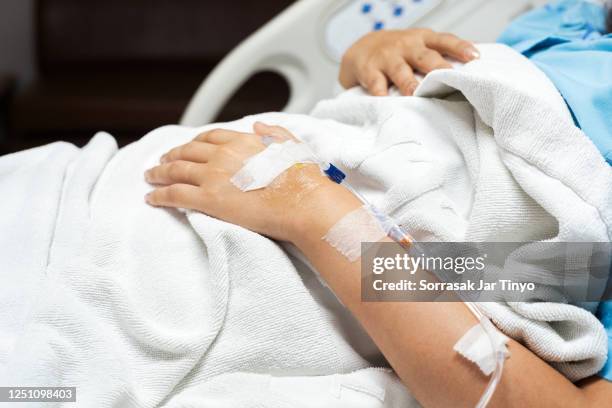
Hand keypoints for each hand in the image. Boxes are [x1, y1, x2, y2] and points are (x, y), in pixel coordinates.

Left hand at [144, 123, 349, 240]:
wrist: (301, 202)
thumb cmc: (302, 179)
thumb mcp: (292, 145)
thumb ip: (274, 132)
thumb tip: (258, 125)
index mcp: (242, 141)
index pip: (210, 138)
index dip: (195, 143)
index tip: (188, 148)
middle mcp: (223, 155)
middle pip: (187, 152)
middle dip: (171, 155)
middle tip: (162, 161)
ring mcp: (212, 176)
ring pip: (175, 171)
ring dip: (159, 173)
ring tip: (150, 177)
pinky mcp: (207, 199)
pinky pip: (174, 195)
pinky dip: (159, 195)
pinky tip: (151, 198)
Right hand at [339, 28, 478, 95]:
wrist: (361, 50)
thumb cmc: (397, 52)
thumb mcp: (419, 46)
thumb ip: (440, 54)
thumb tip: (473, 67)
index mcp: (422, 39)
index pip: (445, 41)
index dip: (460, 48)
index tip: (475, 58)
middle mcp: (406, 46)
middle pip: (425, 57)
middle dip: (438, 68)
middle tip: (451, 79)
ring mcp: (387, 57)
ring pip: (401, 71)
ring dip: (410, 84)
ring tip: (417, 95)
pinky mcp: (369, 70)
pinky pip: (376, 84)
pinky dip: (381, 94)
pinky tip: (386, 103)